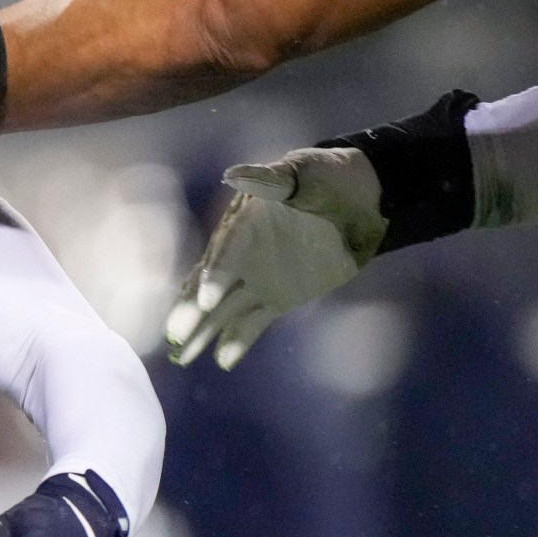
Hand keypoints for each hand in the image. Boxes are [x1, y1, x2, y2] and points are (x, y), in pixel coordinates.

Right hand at [164, 146, 383, 370]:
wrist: (362, 200)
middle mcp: (241, 255)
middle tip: (175, 336)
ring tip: (184, 357)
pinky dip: (237, 341)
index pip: (223, 254)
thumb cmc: (328, 179)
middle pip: (209, 286)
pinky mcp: (276, 297)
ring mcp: (257, 278)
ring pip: (224, 310)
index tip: (205, 300)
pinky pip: (252, 322)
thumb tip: (233, 175)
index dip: (213, 277)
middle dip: (191, 311)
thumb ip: (270, 181)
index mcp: (242, 224)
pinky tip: (222, 361)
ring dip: (204, 331)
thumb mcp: (303, 175)